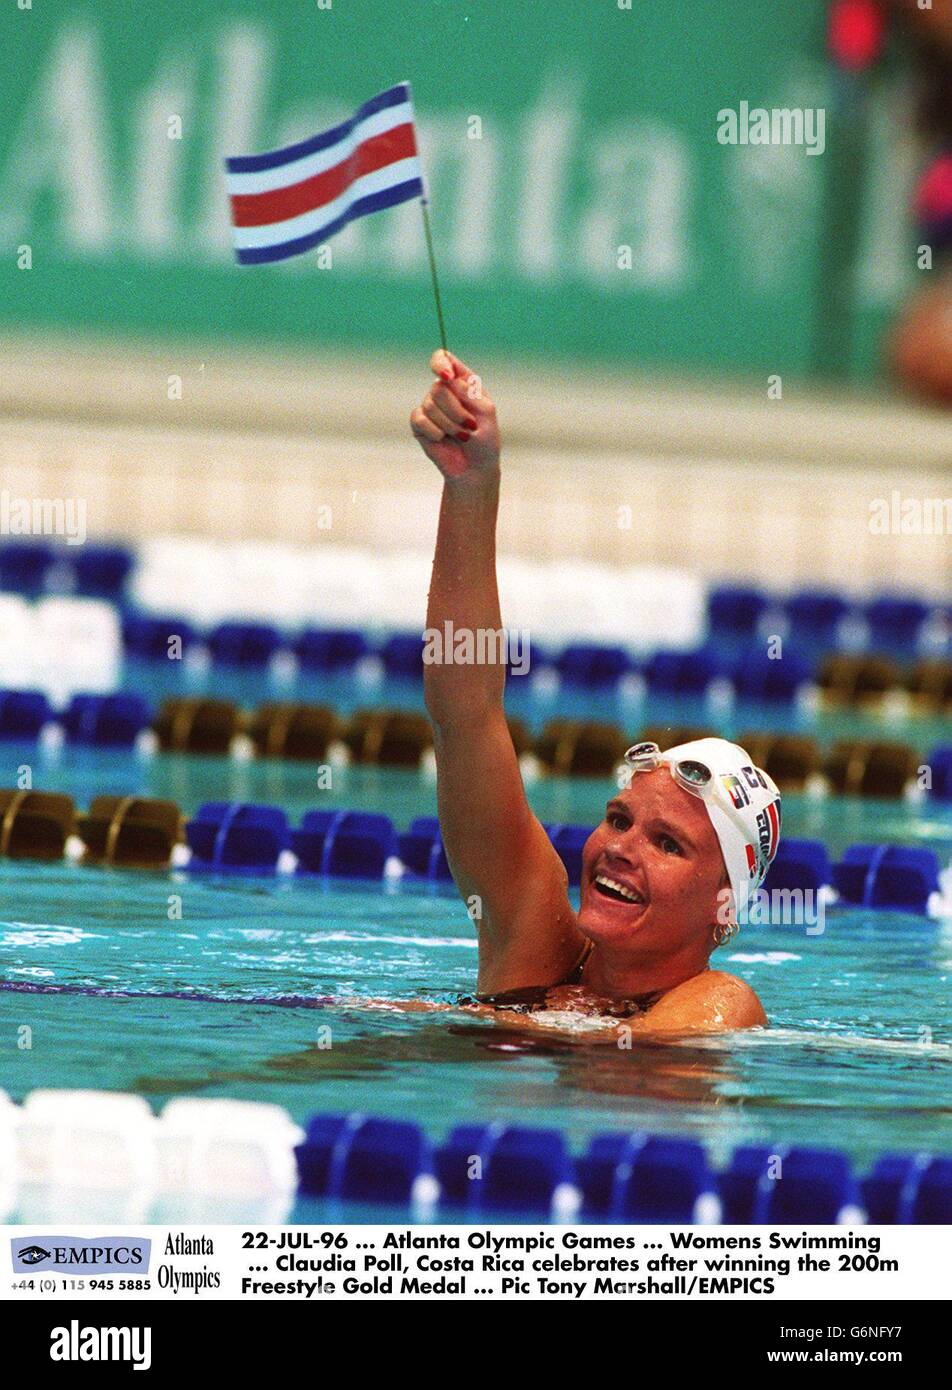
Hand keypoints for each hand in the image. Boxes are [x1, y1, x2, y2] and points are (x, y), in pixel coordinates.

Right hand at [409, 349, 500, 480]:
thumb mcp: (486, 413)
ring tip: (462, 436)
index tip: (447, 377)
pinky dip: (435, 431)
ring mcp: (430, 407)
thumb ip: (469, 393)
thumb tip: (446, 380)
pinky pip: (420, 420)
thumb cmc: (484, 440)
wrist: (474, 468)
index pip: (443, 359)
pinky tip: (443, 439)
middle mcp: (444, 392)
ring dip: (450, 425)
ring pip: (431, 405)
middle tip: (470, 426)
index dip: (440, 363)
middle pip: (438, 388)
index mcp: (461, 383)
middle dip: (456, 410)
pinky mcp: (419, 425)